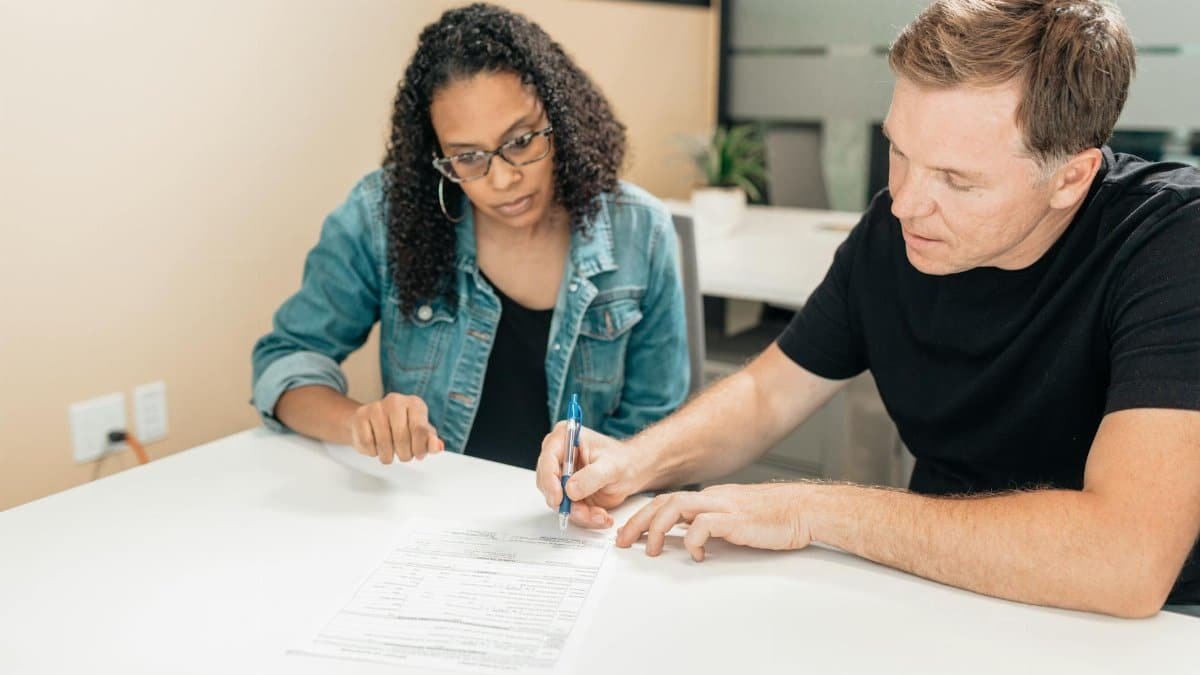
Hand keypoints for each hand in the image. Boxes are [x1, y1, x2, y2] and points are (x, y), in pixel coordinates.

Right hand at [345, 393, 443, 463]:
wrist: (372, 421)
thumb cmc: (401, 428)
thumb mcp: (420, 433)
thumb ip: (430, 441)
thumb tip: (437, 447)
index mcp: (414, 404)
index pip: (420, 430)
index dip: (419, 448)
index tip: (418, 455)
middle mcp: (396, 401)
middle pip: (402, 438)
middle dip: (404, 454)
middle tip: (403, 455)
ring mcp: (376, 407)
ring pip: (384, 443)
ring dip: (387, 456)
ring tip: (389, 453)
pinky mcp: (360, 415)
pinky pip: (367, 443)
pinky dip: (372, 452)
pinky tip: (376, 447)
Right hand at [535, 423, 648, 528]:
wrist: (633, 471)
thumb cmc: (623, 460)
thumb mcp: (611, 466)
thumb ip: (591, 476)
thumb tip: (570, 489)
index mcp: (565, 438)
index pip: (547, 459)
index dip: (550, 480)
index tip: (559, 497)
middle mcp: (559, 457)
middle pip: (547, 483)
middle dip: (566, 502)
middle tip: (584, 511)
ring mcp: (562, 477)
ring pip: (558, 501)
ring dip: (578, 512)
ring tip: (599, 514)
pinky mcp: (568, 494)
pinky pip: (568, 510)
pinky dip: (584, 517)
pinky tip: (600, 515)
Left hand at [615, 483, 812, 560]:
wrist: (804, 510)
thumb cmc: (776, 518)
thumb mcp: (735, 522)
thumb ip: (712, 527)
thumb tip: (688, 542)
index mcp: (711, 498)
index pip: (667, 501)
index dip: (643, 515)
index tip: (628, 533)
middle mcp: (713, 498)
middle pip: (664, 502)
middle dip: (638, 521)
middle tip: (623, 541)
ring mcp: (724, 506)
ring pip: (676, 507)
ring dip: (657, 529)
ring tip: (651, 550)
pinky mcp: (736, 519)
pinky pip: (703, 524)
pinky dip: (692, 540)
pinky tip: (696, 554)